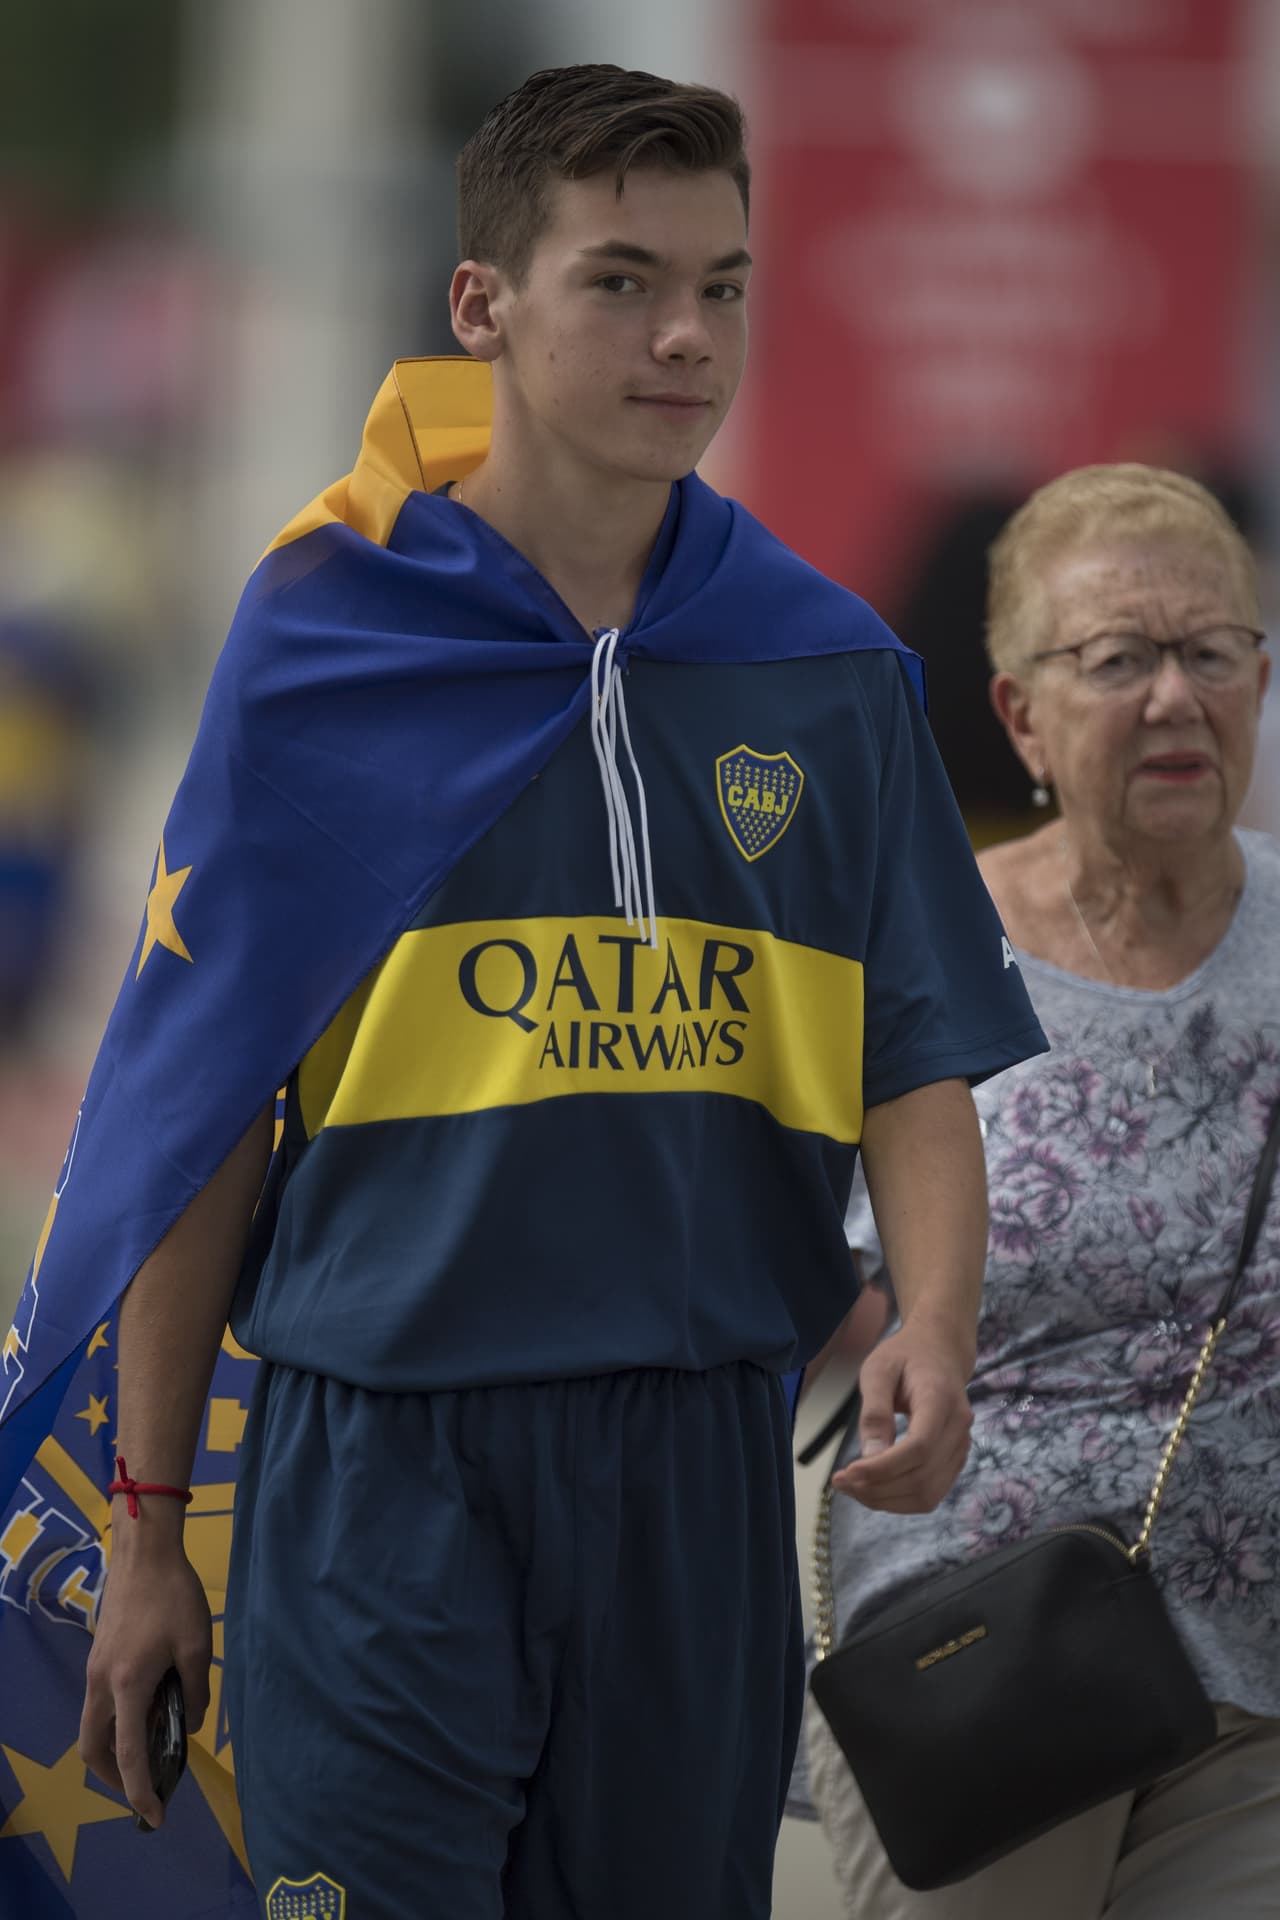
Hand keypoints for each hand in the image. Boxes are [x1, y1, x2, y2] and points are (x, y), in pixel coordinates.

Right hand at [79, 1548, 211, 1827]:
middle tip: (148, 1784)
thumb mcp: (197, 1646)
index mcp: (127, 1686)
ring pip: (92, 1727)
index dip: (139, 1792)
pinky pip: (99, 1705)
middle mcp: (101, 1684)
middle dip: (115, 1777)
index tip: (155, 1817)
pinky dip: (116, 1722)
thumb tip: (192, 1724)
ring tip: (152, 1749)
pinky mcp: (98, 1658)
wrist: (144, 1553)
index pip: (128, 1755)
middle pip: (93, 1749)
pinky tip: (149, 1711)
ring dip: (115, 1748)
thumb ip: (196, 1692)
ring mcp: (94, 1671)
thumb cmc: (174, 1596)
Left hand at [832, 1318, 972, 1513]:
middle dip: (877, 1488)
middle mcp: (959, 1427)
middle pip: (922, 1477)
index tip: (847, 1473)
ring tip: (852, 1487)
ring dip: (886, 1500)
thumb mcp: (878, 1369)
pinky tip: (872, 1488)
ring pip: (927, 1494)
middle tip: (840, 1481)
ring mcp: (961, 1446)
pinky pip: (930, 1493)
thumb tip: (870, 1457)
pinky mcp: (954, 1460)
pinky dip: (899, 1499)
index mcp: (941, 1398)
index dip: (883, 1468)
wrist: (939, 1351)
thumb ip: (875, 1411)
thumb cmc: (904, 1357)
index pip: (919, 1447)